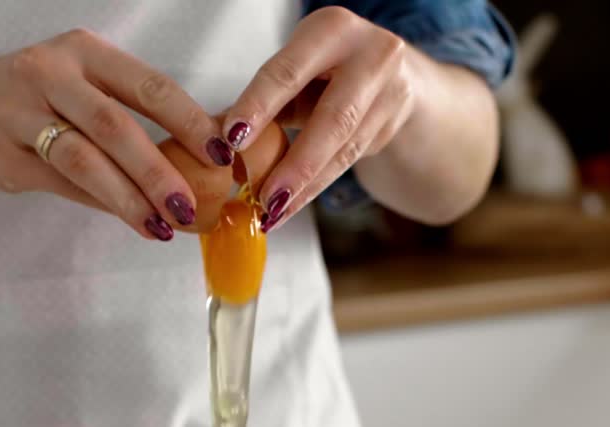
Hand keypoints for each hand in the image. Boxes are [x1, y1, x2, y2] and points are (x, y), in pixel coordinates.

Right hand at [0, 29, 235, 239]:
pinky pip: (62, 181)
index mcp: (85, 51)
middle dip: (160, 168)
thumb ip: (129, 122)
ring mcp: (21, 107)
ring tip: (162, 224)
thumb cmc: (31, 104)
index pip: (149, 86)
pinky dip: (101, 202)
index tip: (223, 155)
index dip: (190, 121)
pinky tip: (131, 219)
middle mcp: (51, 71)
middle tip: (192, 203)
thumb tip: (195, 167)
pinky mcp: (4, 149)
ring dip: (130, 196)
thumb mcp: (79, 94)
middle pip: (117, 123)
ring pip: (86, 157)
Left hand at [222, 7, 416, 230]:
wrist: (397, 75)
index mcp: (333, 30)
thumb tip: (211, 137)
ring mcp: (391, 93)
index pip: (289, 72)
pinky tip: (292, 205)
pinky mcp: (394, 126)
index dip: (260, 106)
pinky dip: (316, 187)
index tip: (232, 140)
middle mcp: (372, 57)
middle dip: (297, 163)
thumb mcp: (297, 69)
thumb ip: (262, 99)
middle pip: (334, 118)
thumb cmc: (330, 68)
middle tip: (266, 198)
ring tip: (272, 212)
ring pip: (344, 148)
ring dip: (306, 187)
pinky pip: (350, 162)